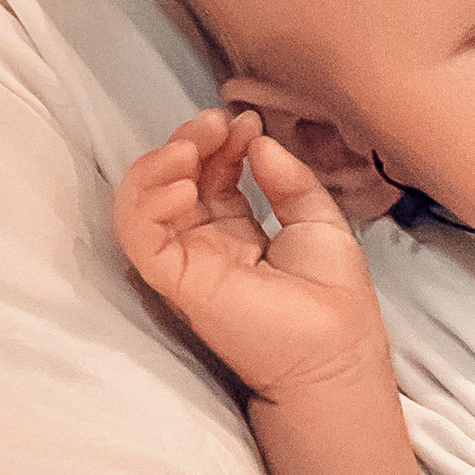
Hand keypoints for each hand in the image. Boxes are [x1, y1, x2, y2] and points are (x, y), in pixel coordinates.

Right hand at [113, 107, 391, 405]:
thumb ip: (287, 178)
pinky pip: (138, 234)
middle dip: (189, 141)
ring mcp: (186, 264)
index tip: (246, 121)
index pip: (210, 176)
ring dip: (159, 163)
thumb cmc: (334, 299)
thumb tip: (259, 140)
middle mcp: (205, 247)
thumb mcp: (318, 219)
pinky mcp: (174, 282)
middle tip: (217, 122)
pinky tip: (184, 181)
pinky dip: (148, 198)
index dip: (220, 142)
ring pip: (142, 203)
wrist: (336, 354)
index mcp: (237, 234)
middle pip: (173, 182)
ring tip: (194, 145)